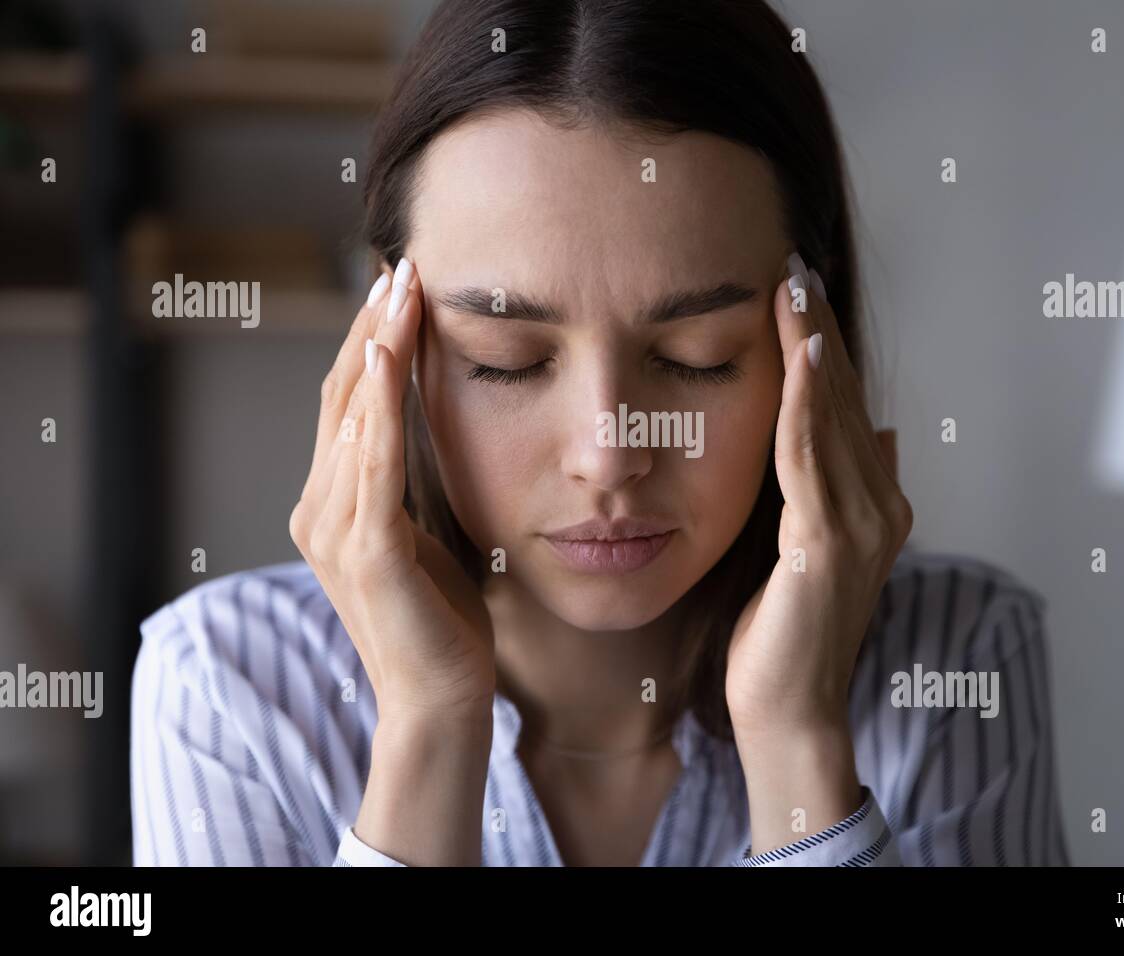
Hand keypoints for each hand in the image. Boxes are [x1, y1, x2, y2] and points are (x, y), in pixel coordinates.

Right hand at [289, 258, 494, 727]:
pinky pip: (371, 464)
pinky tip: (385, 357)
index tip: (402, 286)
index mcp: (332, 504)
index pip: (348, 404)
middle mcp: (319, 509)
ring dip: (375, 347)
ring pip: (351, 417)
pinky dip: (376, 407)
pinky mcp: (366, 552)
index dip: (370, 342)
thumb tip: (426, 419)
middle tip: (402, 264)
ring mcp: (334, 530)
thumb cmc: (442, 619)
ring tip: (401, 289)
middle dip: (372, 327)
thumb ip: (410, 480)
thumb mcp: (426, 531)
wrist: (442, 699)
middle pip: (342, 396)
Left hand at [725, 253, 912, 738]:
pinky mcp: (829, 544)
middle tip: (794, 265)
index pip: (847, 409)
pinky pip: (811, 456)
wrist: (787, 710)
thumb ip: (836, 491)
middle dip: (818, 330)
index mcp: (875, 504)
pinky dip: (806, 401)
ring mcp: (862, 525)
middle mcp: (880, 506)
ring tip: (794, 288)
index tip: (798, 291)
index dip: (824, 348)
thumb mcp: (808, 548)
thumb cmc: (783, 635)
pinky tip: (796, 353)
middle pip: (844, 400)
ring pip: (833, 416)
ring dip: (813, 348)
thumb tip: (878, 435)